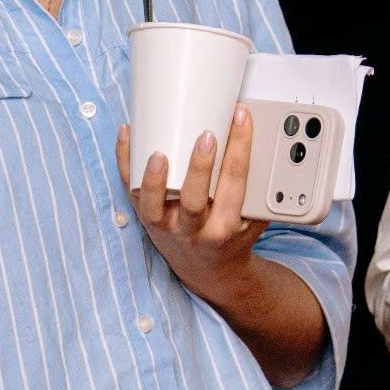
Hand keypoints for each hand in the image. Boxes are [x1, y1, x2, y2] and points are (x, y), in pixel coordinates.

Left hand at [120, 107, 266, 307]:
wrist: (210, 272)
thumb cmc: (233, 238)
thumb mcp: (255, 217)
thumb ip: (257, 185)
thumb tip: (264, 135)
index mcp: (226, 226)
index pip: (236, 182)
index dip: (240, 147)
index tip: (241, 117)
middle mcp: (194, 230)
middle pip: (194, 199)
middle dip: (201, 167)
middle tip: (207, 135)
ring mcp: (165, 226)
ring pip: (154, 206)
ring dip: (154, 179)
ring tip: (158, 153)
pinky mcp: (146, 220)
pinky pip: (131, 192)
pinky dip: (125, 163)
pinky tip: (126, 135)